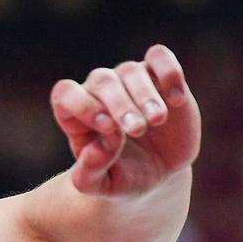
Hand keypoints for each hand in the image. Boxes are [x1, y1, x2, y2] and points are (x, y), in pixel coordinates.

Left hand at [52, 45, 199, 196]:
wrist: (159, 175)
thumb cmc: (123, 178)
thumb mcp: (102, 185)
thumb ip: (90, 171)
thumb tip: (96, 147)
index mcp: (77, 116)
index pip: (65, 93)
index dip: (83, 105)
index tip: (107, 128)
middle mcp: (100, 93)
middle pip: (101, 80)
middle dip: (119, 104)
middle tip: (136, 130)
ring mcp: (130, 81)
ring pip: (130, 70)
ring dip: (144, 94)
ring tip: (156, 120)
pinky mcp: (160, 77)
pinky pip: (159, 56)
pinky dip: (169, 72)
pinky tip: (176, 100)